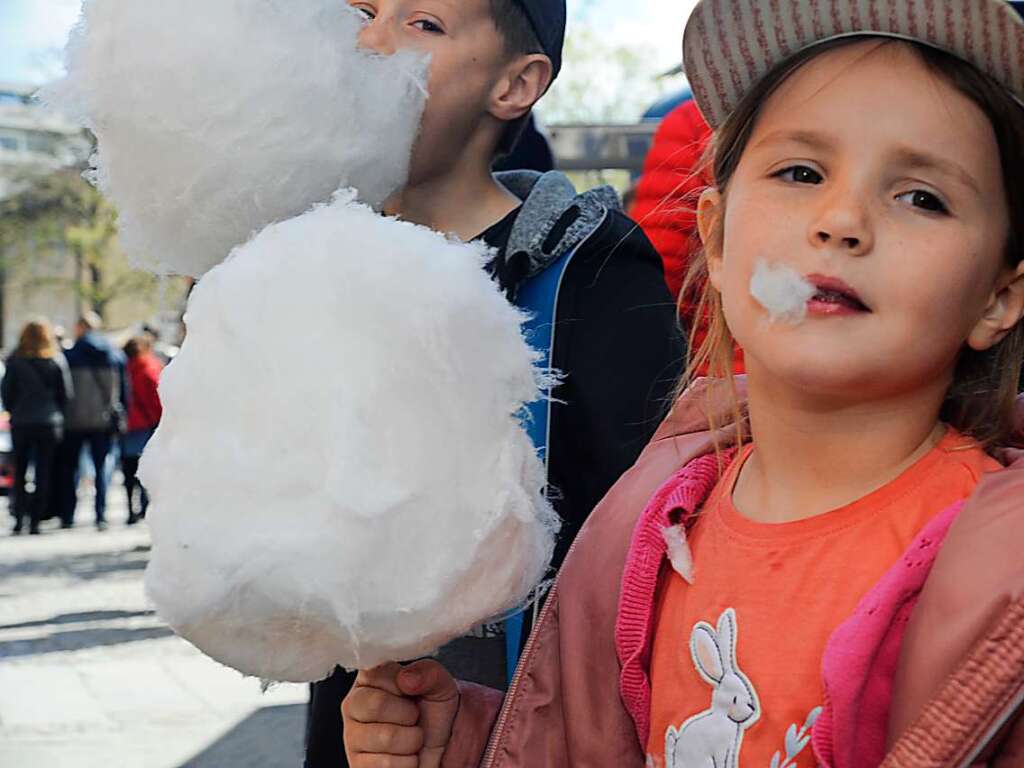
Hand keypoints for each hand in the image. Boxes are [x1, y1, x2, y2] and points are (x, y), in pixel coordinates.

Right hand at [343, 659, 459, 767]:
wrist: (441, 749)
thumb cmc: (434, 714)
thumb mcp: (440, 685)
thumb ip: (427, 672)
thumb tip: (405, 678)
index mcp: (369, 679)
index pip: (377, 673)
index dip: (402, 685)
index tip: (411, 692)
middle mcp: (354, 705)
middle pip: (376, 704)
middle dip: (408, 714)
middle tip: (413, 718)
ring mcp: (352, 737)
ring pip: (386, 737)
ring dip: (411, 741)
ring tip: (411, 738)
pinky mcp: (358, 765)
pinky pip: (387, 765)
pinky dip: (407, 762)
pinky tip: (404, 756)